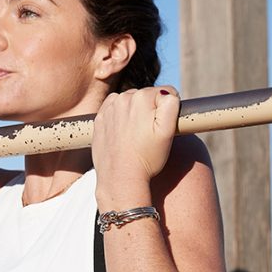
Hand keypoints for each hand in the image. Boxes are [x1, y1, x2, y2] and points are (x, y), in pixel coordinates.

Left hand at [92, 86, 179, 202]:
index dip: (168, 111)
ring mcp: (109, 108)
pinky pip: (113, 110)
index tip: (162, 128)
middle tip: (149, 135)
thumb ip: (171, 104)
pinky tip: (124, 133)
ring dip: (135, 113)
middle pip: (146, 97)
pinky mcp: (99, 119)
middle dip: (150, 111)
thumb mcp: (168, 131)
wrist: (121, 178)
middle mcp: (123, 98)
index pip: (165, 94)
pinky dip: (120, 117)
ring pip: (130, 103)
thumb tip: (167, 93)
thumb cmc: (148, 157)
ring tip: (137, 136)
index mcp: (142, 97)